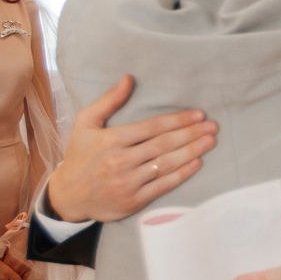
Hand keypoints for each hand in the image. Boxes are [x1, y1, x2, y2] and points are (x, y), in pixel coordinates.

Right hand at [46, 76, 217, 221]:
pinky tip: (196, 164)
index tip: (198, 115)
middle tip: (212, 126)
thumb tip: (129, 78)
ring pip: (166, 164)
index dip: (177, 120)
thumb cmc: (79, 156)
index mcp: (111, 140)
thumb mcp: (86, 123)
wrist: (68, 196)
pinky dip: (181, 175)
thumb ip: (109, 101)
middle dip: (190, 134)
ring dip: (191, 152)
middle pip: (163, 145)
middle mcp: (120, 161)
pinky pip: (162, 186)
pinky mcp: (133, 200)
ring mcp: (127, 182)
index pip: (151, 127)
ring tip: (210, 141)